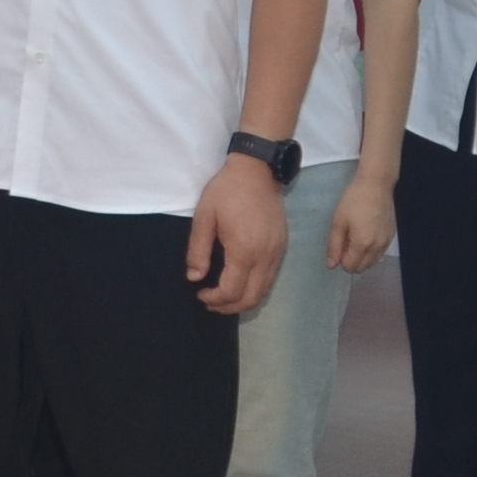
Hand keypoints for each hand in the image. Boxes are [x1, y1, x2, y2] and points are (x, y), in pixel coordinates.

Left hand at [188, 154, 288, 316]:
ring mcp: (277, 252)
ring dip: (243, 300)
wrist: (258, 169)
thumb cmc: (227, 191)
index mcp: (244, 250)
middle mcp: (265, 257)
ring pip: (263, 291)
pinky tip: (239, 280)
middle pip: (251, 298)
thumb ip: (198, 250)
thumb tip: (194, 278)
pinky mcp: (282, 246)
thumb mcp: (205, 217)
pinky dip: (254, 287)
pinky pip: (270, 278)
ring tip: (223, 296)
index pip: (231, 291)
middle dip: (229, 307)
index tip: (199, 292)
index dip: (214, 299)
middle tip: (210, 302)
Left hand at [327, 169, 395, 274]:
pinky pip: (380, 252)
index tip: (339, 244)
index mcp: (363, 245)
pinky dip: (372, 250)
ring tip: (356, 236)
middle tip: (346, 240)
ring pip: (373, 262)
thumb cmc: (354, 201)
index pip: (350, 267)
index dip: (341, 259)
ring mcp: (386, 242)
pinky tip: (367, 233)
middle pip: (362, 268)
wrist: (376, 184)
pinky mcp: (392, 235)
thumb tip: (331, 265)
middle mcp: (377, 248)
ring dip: (362, 256)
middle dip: (352, 260)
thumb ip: (334, 246)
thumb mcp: (338, 222)